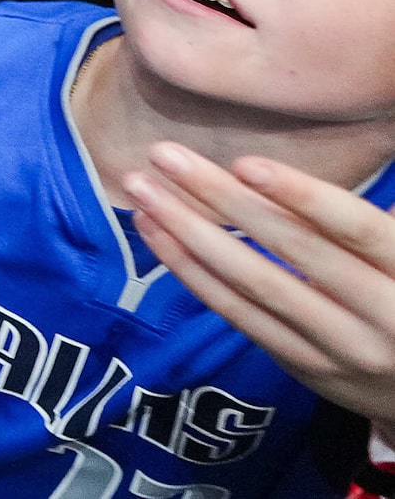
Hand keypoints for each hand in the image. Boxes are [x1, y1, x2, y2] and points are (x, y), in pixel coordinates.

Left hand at [127, 143, 394, 431]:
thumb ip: (376, 217)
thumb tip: (351, 147)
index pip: (356, 229)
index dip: (303, 196)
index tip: (246, 163)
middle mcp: (382, 316)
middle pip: (293, 250)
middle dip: (223, 199)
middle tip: (165, 155)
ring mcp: (340, 348)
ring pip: (255, 285)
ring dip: (190, 233)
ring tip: (143, 189)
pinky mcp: (303, 366)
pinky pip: (240, 315)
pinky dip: (193, 272)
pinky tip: (156, 233)